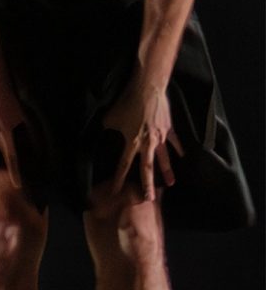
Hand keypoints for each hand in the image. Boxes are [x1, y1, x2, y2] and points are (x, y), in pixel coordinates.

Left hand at [100, 79, 178, 204]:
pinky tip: (183, 157)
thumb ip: (109, 130)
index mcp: (131, 143)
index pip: (124, 165)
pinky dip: (179, 150)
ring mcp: (160, 137)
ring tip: (171, 184)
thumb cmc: (127, 103)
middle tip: (148, 199)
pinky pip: (175, 142)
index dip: (119, 179)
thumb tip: (107, 133)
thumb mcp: (110, 119)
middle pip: (147, 169)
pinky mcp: (169, 129)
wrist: (147, 90)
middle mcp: (147, 144)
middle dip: (148, 185)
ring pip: (164, 159)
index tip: (117, 191)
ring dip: (167, 172)